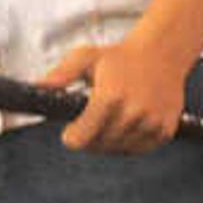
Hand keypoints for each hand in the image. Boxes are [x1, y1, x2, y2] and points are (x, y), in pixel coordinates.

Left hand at [37, 34, 185, 153]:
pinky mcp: (165, 130)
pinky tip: (126, 126)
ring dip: (109, 142)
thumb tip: (38, 87)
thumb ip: (61, 74)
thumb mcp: (86, 57)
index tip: (70, 132)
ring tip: (108, 122)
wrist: (162, 53)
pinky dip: (129, 143)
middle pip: (99, 146)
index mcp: (109, 97)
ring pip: (119, 150)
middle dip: (89, 139)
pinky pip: (139, 149)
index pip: (81, 139)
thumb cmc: (119, 56)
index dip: (72, 138)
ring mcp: (151, 123)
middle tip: (88, 125)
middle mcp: (132, 113)